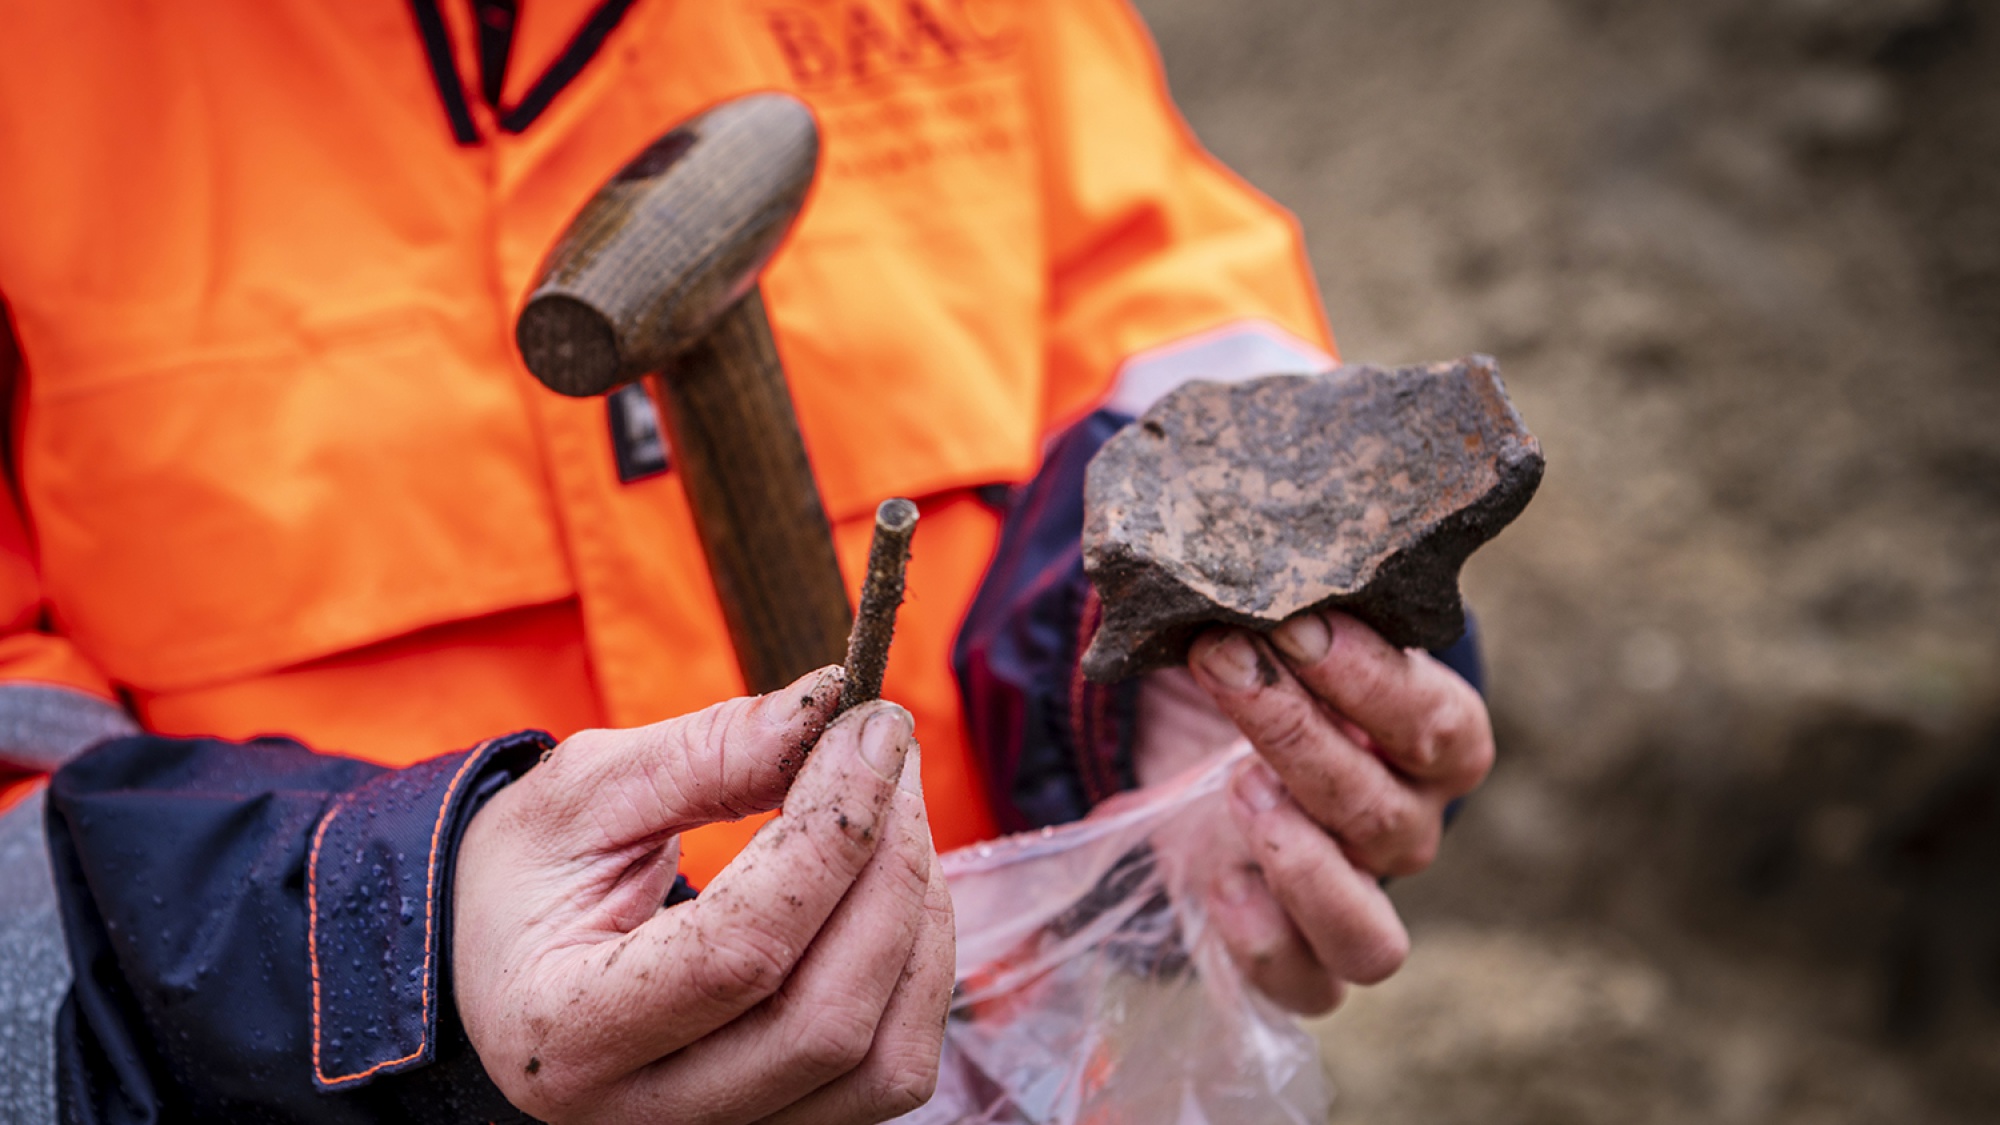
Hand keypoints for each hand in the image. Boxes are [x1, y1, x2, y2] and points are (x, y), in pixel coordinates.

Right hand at [452, 669, 954, 1124]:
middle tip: (890, 750)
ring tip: (894, 808)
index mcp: (566, 1031)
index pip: (736, 953)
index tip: (870, 727)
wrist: (505, 964)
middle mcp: (640, 1117)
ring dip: (920, 917)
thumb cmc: (533, 875)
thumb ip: (707, 752)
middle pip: (825, 1019)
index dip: (830, 834)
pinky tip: (892, 883)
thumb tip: (827, 704)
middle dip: (888, 867)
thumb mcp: (583, 794)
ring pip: (883, 1062)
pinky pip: (896, 1070)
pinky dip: (921, 968)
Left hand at [1137, 611, 1492, 1013]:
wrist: (1200, 740)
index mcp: (1434, 744)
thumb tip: (1222, 550)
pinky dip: (1262, 942)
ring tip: (1236, 788)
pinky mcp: (1296, 957)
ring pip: (1371, 937)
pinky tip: (1215, 877)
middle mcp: (1407, 829)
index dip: (1371, 679)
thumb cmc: (1258, 664)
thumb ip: (1277, 594)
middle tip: (1223, 665)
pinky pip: (1308, 988)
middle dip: (1295, 733)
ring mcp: (1357, 901)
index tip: (1292, 625)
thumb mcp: (1273, 620)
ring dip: (1302, 865)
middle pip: (1383, 815)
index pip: (1439, 726)